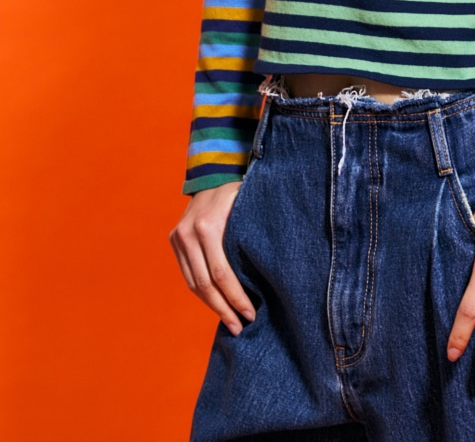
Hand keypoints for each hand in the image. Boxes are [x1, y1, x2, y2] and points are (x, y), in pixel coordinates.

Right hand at [169, 182, 256, 335]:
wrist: (214, 170)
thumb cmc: (241, 190)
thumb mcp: (250, 206)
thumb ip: (255, 235)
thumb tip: (276, 272)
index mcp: (209, 225)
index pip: (222, 274)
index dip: (236, 298)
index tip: (251, 314)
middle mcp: (189, 233)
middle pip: (206, 284)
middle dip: (224, 309)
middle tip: (240, 328)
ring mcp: (178, 237)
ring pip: (194, 284)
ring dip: (212, 306)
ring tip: (230, 322)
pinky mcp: (174, 239)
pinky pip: (188, 275)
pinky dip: (202, 292)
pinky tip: (217, 304)